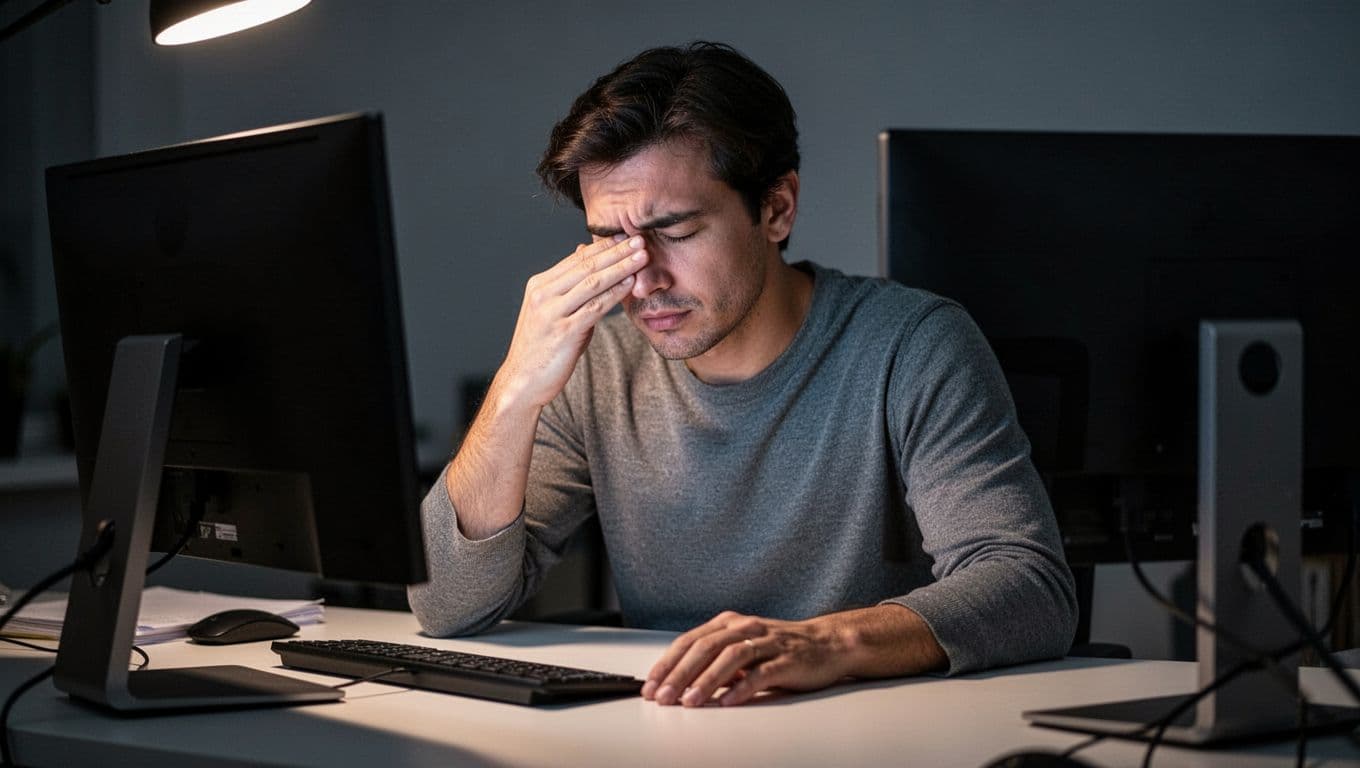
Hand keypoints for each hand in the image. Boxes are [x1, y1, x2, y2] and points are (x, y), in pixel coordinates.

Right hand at [497, 234, 647, 409]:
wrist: (523, 380)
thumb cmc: (542, 346)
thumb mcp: (551, 310)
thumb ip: (569, 285)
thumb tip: (583, 252)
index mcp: (539, 285)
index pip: (576, 259)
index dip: (603, 245)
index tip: (625, 236)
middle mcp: (543, 294)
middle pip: (586, 266)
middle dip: (616, 251)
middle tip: (639, 239)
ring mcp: (552, 312)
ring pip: (592, 282)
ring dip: (620, 267)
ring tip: (642, 256)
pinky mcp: (564, 332)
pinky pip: (595, 307)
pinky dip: (614, 293)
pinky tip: (631, 284)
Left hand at [641, 611, 853, 706]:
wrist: (827, 643)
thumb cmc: (780, 648)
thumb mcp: (742, 649)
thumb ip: (715, 662)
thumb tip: (680, 683)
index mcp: (730, 623)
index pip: (690, 641)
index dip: (668, 663)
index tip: (651, 684)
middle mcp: (745, 628)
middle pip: (705, 648)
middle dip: (680, 674)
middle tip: (664, 696)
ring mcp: (767, 642)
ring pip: (731, 658)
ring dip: (707, 680)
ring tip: (691, 701)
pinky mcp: (787, 659)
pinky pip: (761, 673)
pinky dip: (742, 688)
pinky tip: (728, 702)